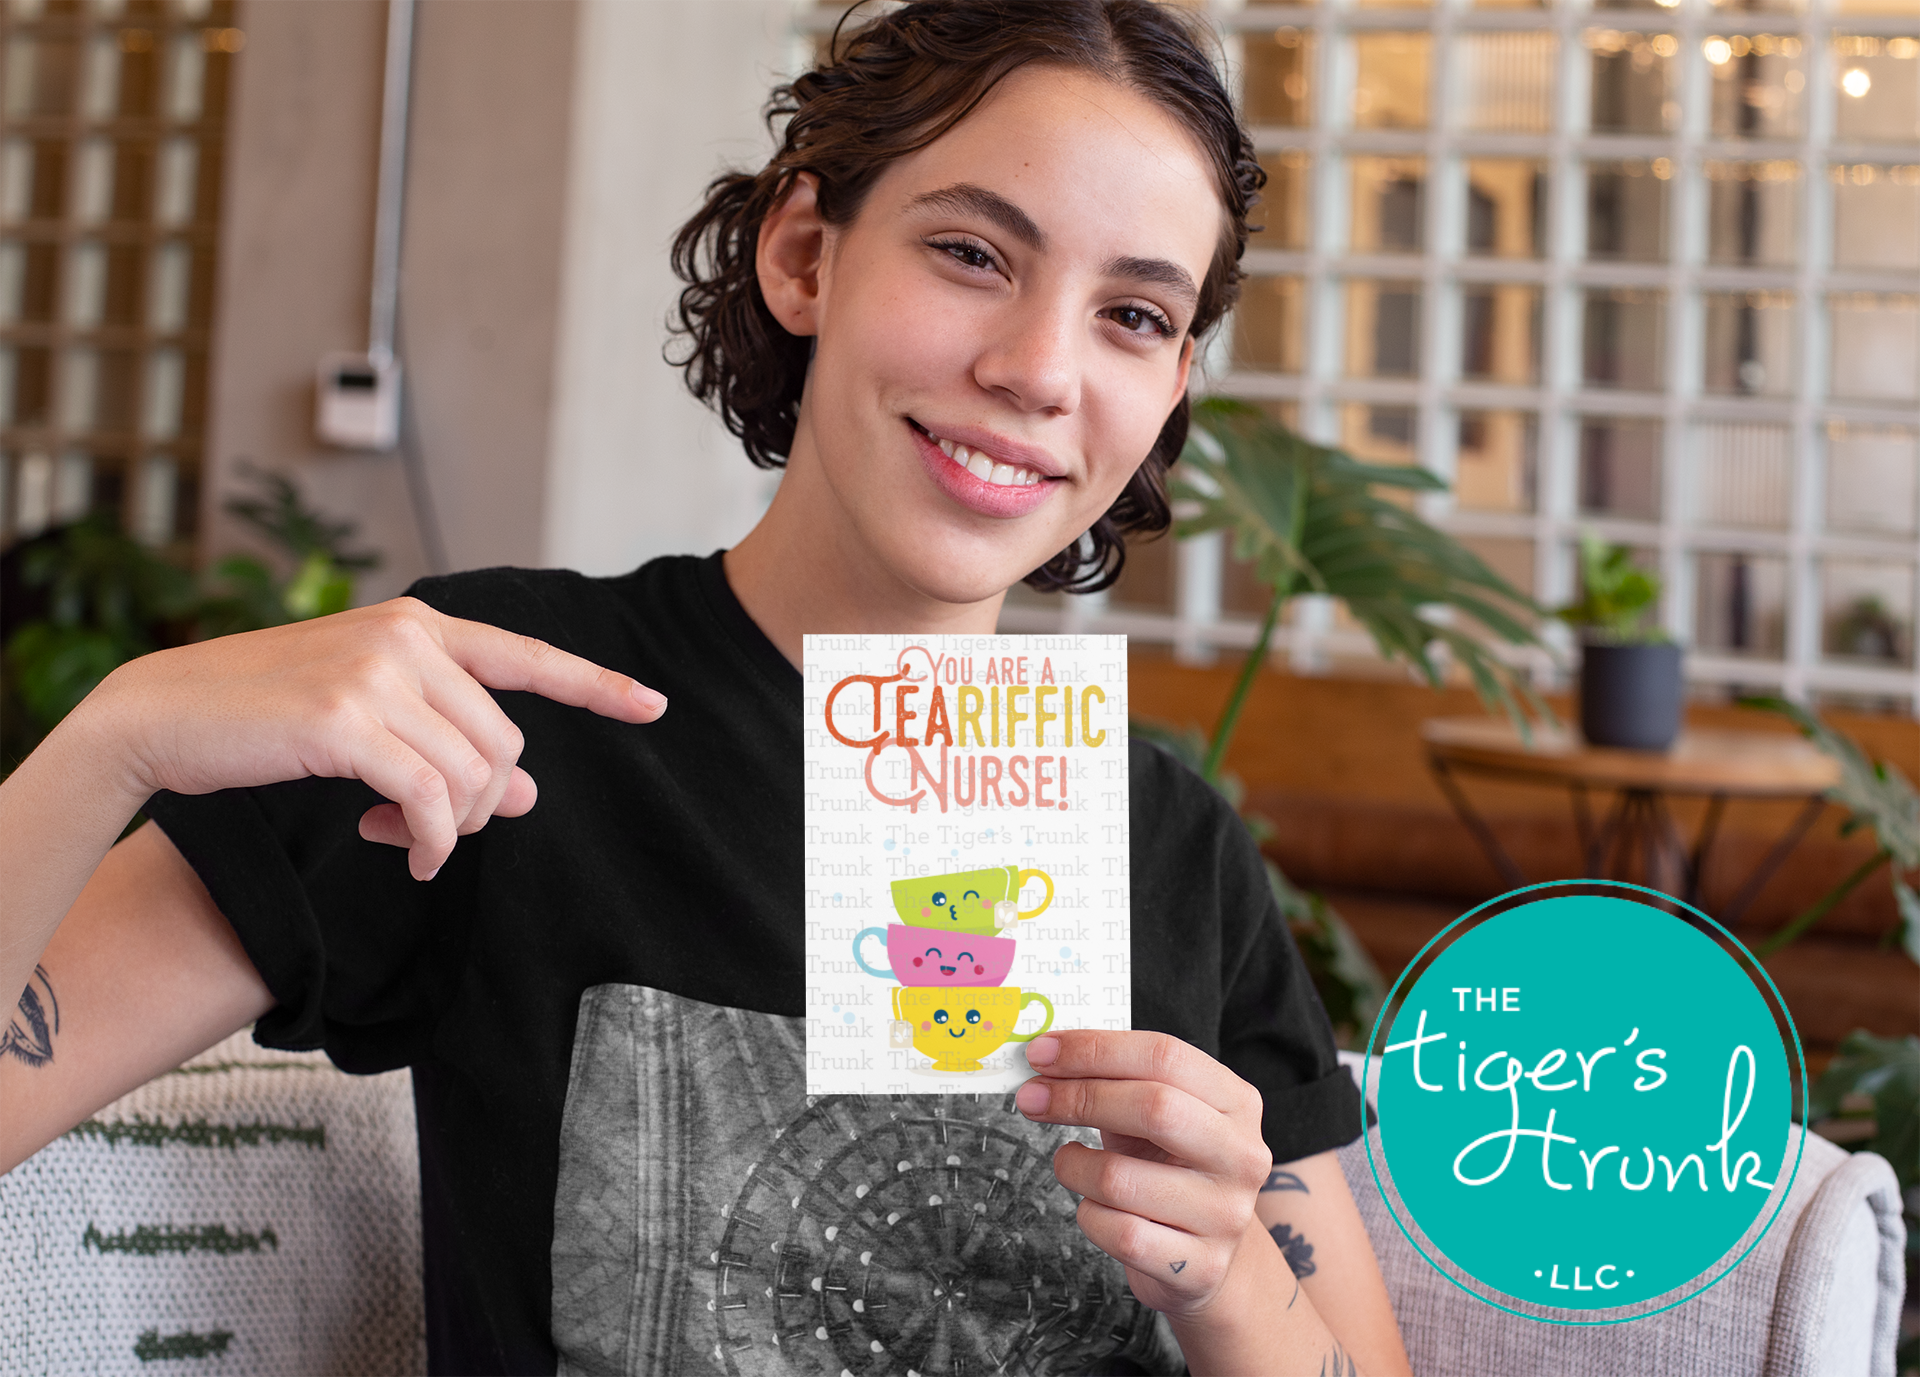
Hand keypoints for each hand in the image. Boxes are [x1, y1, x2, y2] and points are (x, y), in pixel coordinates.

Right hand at [78, 597, 666, 878]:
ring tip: (410, 842)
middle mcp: (407, 638)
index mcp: (419, 626)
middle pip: (504, 744)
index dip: (596, 686)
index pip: (528, 657)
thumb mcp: (369, 721)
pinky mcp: (345, 721)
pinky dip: (433, 842)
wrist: (163, 716)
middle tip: (432, 832)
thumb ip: (447, 743)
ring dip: (452, 829)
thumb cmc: (265, 719)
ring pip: (474, 776)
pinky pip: (432, 801)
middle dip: (482, 803)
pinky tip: (408, 854)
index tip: (654, 706)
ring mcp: (377, 674)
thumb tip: (524, 798)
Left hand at [1015, 1030, 1272, 1318]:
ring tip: (1070, 1163)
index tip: (1041, 1052)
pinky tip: (1095, 1208)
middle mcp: (1242, 1155)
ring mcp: (1226, 1214)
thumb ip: (1111, 1082)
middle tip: (1031, 1098)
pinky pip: (1119, 1234)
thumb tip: (1044, 1057)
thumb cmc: (1166, 1171)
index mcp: (1236, 1102)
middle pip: (1153, 1107)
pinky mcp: (1201, 1267)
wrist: (1205, 1257)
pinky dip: (1089, 1216)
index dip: (1095, 1049)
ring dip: (1073, 1166)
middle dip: (1078, 1098)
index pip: (1165, 1056)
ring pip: (1120, 1179)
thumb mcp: (1153, 1119)